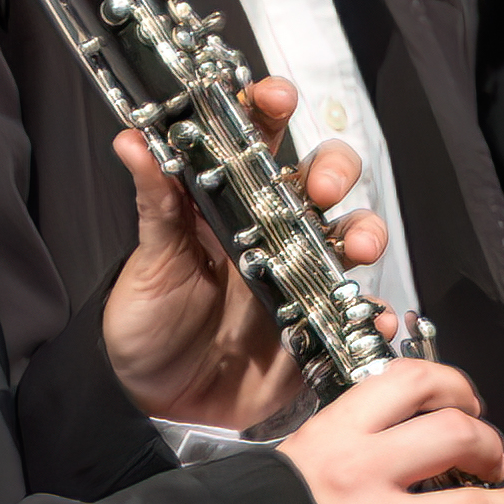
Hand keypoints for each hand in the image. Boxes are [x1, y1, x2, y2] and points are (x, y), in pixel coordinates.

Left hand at [97, 78, 389, 429]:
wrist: (159, 405)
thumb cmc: (148, 327)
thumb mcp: (147, 263)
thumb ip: (153, 203)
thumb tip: (132, 141)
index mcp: (225, 203)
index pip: (255, 138)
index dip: (270, 107)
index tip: (274, 98)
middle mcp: (270, 230)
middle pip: (320, 177)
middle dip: (332, 169)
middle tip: (320, 188)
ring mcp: (299, 273)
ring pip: (350, 232)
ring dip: (364, 229)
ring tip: (355, 246)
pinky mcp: (317, 321)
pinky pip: (357, 309)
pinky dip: (371, 310)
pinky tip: (367, 313)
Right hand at [285, 362, 503, 503]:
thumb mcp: (290, 458)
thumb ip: (345, 440)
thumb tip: (404, 429)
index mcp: (335, 435)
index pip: (413, 383)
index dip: (457, 386)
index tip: (468, 402)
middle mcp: (361, 475)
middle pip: (458, 436)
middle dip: (491, 447)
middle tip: (496, 462)